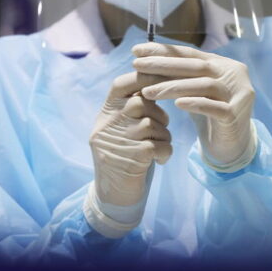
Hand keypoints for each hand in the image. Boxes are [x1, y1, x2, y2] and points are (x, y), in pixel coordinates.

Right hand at [89, 72, 171, 207]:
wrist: (113, 194)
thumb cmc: (122, 153)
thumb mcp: (118, 126)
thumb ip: (130, 105)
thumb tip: (156, 80)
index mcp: (105, 113)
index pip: (122, 84)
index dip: (143, 76)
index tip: (162, 78)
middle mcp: (108, 124)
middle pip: (142, 103)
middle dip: (158, 113)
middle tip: (160, 124)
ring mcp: (120, 140)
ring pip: (154, 124)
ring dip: (163, 135)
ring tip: (158, 145)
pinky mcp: (135, 157)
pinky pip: (162, 144)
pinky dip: (166, 152)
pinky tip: (160, 160)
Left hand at [132, 43, 255, 171]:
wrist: (231, 145)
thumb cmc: (208, 114)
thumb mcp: (193, 91)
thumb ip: (179, 75)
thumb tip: (145, 58)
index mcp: (222, 64)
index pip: (190, 53)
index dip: (163, 51)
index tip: (136, 50)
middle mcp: (233, 74)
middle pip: (196, 66)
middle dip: (163, 65)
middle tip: (137, 66)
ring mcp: (238, 94)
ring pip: (204, 85)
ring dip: (173, 87)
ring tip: (147, 92)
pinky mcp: (236, 115)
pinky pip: (215, 107)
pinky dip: (195, 104)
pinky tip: (177, 105)